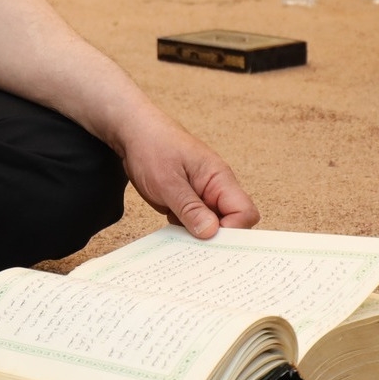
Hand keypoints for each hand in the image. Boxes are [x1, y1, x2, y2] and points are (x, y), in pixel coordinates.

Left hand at [114, 116, 258, 238]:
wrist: (133, 132)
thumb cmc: (152, 147)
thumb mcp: (167, 181)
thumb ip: (189, 207)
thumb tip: (211, 233)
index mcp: (219, 178)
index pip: (245, 212)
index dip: (232, 231)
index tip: (209, 241)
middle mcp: (216, 189)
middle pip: (232, 223)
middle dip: (216, 238)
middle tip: (192, 248)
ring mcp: (202, 196)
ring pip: (213, 227)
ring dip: (198, 237)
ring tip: (178, 241)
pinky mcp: (189, 202)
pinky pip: (195, 223)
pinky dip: (186, 232)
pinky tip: (171, 234)